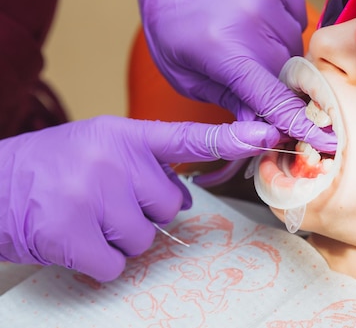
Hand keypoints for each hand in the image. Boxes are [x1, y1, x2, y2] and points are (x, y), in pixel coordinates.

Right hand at [0, 116, 278, 280]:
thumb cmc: (50, 168)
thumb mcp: (98, 146)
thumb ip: (144, 163)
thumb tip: (184, 195)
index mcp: (123, 135)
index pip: (187, 138)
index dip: (229, 139)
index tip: (264, 134)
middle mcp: (112, 160)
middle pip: (170, 207)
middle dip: (144, 212)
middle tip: (105, 201)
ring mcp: (92, 196)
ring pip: (145, 238)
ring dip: (119, 237)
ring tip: (85, 216)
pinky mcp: (73, 234)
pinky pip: (115, 263)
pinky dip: (98, 261)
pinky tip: (74, 239)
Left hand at [137, 0, 336, 152]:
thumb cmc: (176, 31)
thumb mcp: (188, 78)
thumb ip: (229, 101)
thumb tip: (265, 128)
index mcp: (221, 49)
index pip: (270, 94)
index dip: (296, 121)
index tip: (324, 141)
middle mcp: (248, 17)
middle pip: (286, 71)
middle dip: (275, 82)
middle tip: (252, 75)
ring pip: (294, 45)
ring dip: (278, 53)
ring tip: (249, 41)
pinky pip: (298, 19)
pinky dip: (285, 27)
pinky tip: (259, 21)